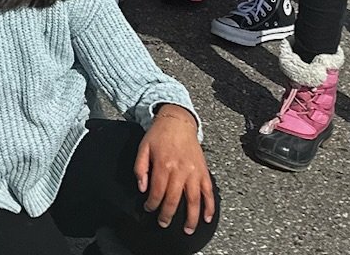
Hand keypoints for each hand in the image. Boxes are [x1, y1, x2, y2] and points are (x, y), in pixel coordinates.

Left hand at [137, 104, 215, 233]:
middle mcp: (180, 170)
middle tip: (163, 223)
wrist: (178, 121)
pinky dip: (209, 206)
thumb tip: (142, 188)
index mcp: (164, 164)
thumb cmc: (159, 134)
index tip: (148, 209)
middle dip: (168, 214)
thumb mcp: (143, 147)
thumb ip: (140, 168)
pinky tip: (207, 217)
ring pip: (194, 200)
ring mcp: (194, 172)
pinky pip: (208, 192)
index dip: (152, 204)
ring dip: (191, 217)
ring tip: (187, 229)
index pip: (157, 191)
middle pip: (174, 199)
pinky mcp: (204, 172)